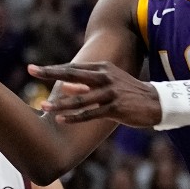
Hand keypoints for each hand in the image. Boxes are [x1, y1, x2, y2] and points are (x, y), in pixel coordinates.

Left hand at [31, 62, 160, 125]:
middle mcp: (105, 77)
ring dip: (61, 103)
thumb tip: (64, 87)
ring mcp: (111, 92)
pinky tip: (61, 120)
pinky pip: (91, 113)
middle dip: (51, 73)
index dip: (52, 69)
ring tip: (44, 106)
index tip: (34, 69)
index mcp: (103, 68)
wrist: (157, 102)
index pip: (72, 68)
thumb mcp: (108, 84)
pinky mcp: (116, 108)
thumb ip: (86, 85)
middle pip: (73, 75)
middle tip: (32, 71)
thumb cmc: (128, 93)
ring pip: (80, 98)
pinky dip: (75, 117)